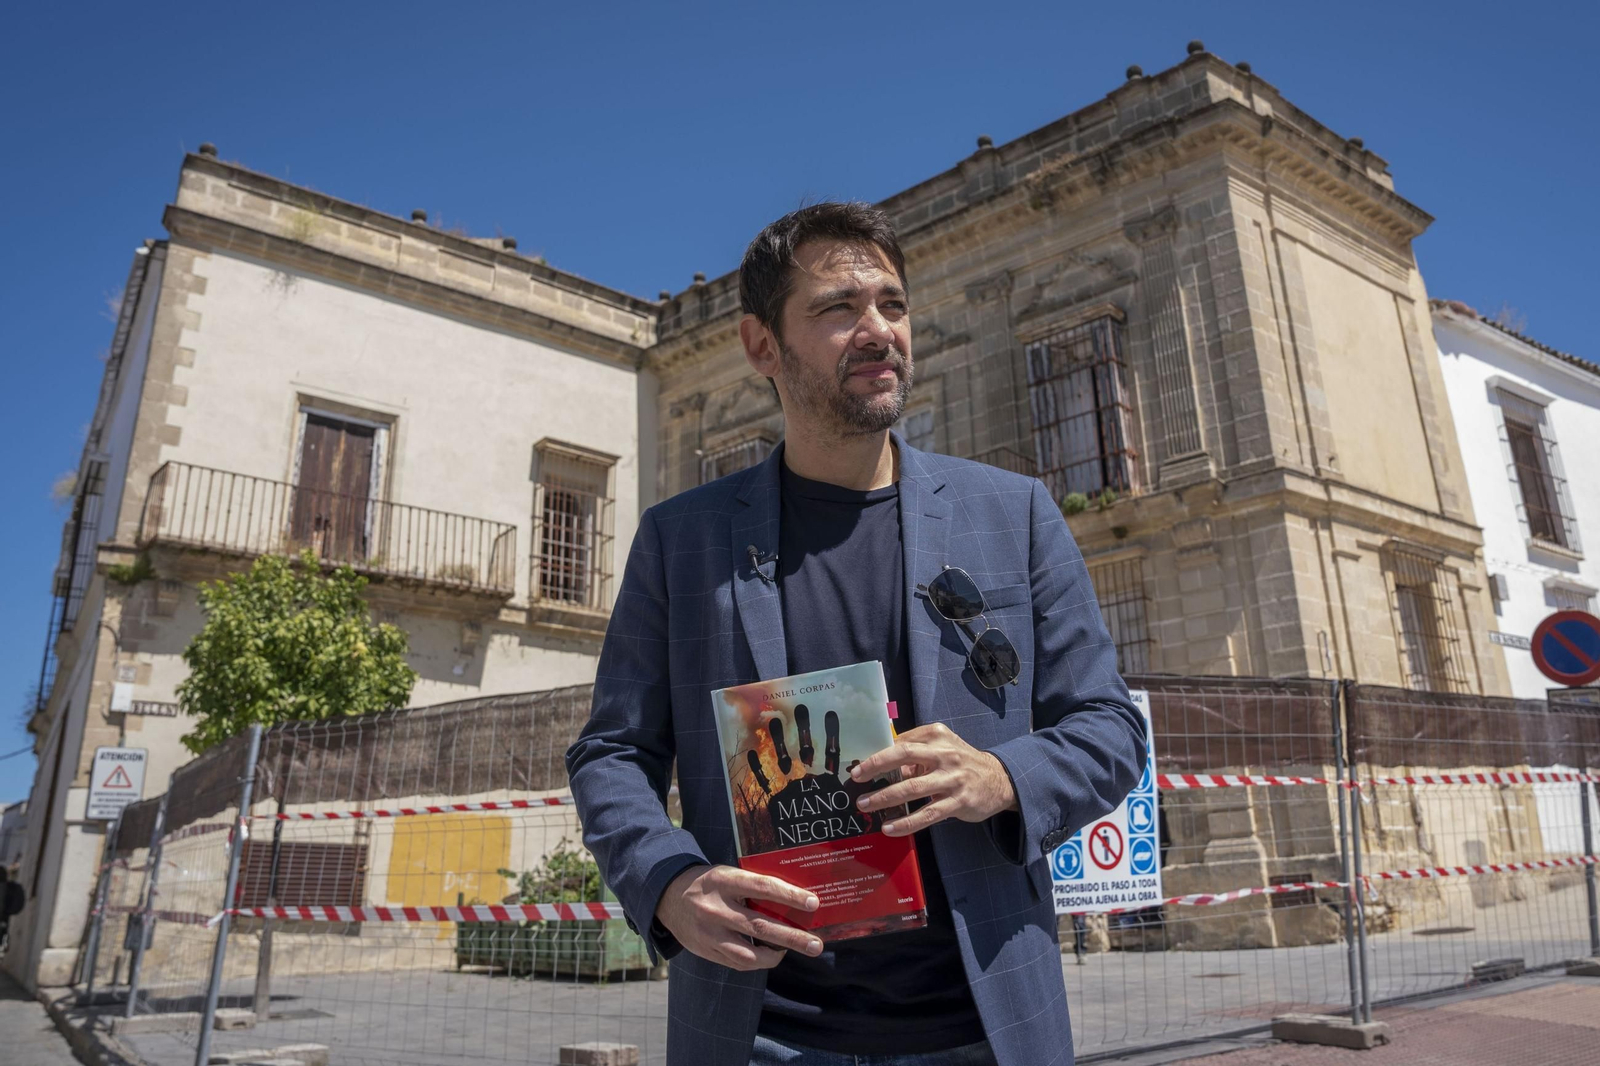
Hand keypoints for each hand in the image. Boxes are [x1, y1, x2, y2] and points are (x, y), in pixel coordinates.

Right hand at [654, 864, 823, 970]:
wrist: (667, 896)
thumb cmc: (707, 883)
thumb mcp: (727, 874)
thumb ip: (752, 886)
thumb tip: (791, 899)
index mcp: (724, 882)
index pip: (763, 887)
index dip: (790, 896)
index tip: (813, 902)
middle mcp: (717, 909)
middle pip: (761, 927)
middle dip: (793, 938)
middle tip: (817, 944)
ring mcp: (710, 934)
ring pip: (750, 954)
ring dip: (777, 955)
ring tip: (797, 951)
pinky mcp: (707, 951)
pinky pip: (739, 962)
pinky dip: (759, 961)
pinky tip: (772, 955)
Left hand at [850, 722, 1018, 836]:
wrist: (999, 779)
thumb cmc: (962, 762)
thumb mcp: (942, 747)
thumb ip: (915, 751)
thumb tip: (879, 763)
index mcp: (937, 736)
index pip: (901, 742)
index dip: (877, 754)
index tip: (859, 766)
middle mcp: (945, 754)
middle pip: (903, 756)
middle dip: (875, 767)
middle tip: (855, 778)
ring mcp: (953, 778)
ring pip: (912, 788)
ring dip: (884, 797)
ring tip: (866, 804)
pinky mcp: (958, 802)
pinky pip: (927, 814)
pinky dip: (906, 822)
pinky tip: (889, 828)